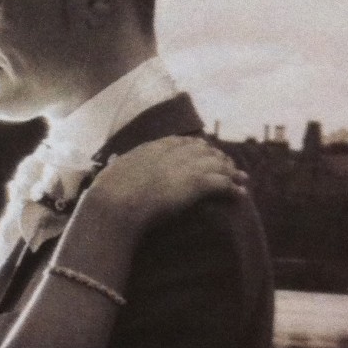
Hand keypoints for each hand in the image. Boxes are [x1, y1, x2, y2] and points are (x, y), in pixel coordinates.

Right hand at [87, 136, 246, 231]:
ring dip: (231, 172)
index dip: (196, 148)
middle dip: (218, 158)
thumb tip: (112, 160)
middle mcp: (172, 152)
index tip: (204, 153)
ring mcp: (186, 166)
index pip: (182, 142)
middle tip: (229, 167)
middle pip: (204, 150)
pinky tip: (240, 195)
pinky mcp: (196, 183)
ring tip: (241, 181)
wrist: (114, 205)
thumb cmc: (106, 195)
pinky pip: (223, 183)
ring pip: (218, 164)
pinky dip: (233, 188)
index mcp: (152, 147)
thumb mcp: (111, 171)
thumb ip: (118, 164)